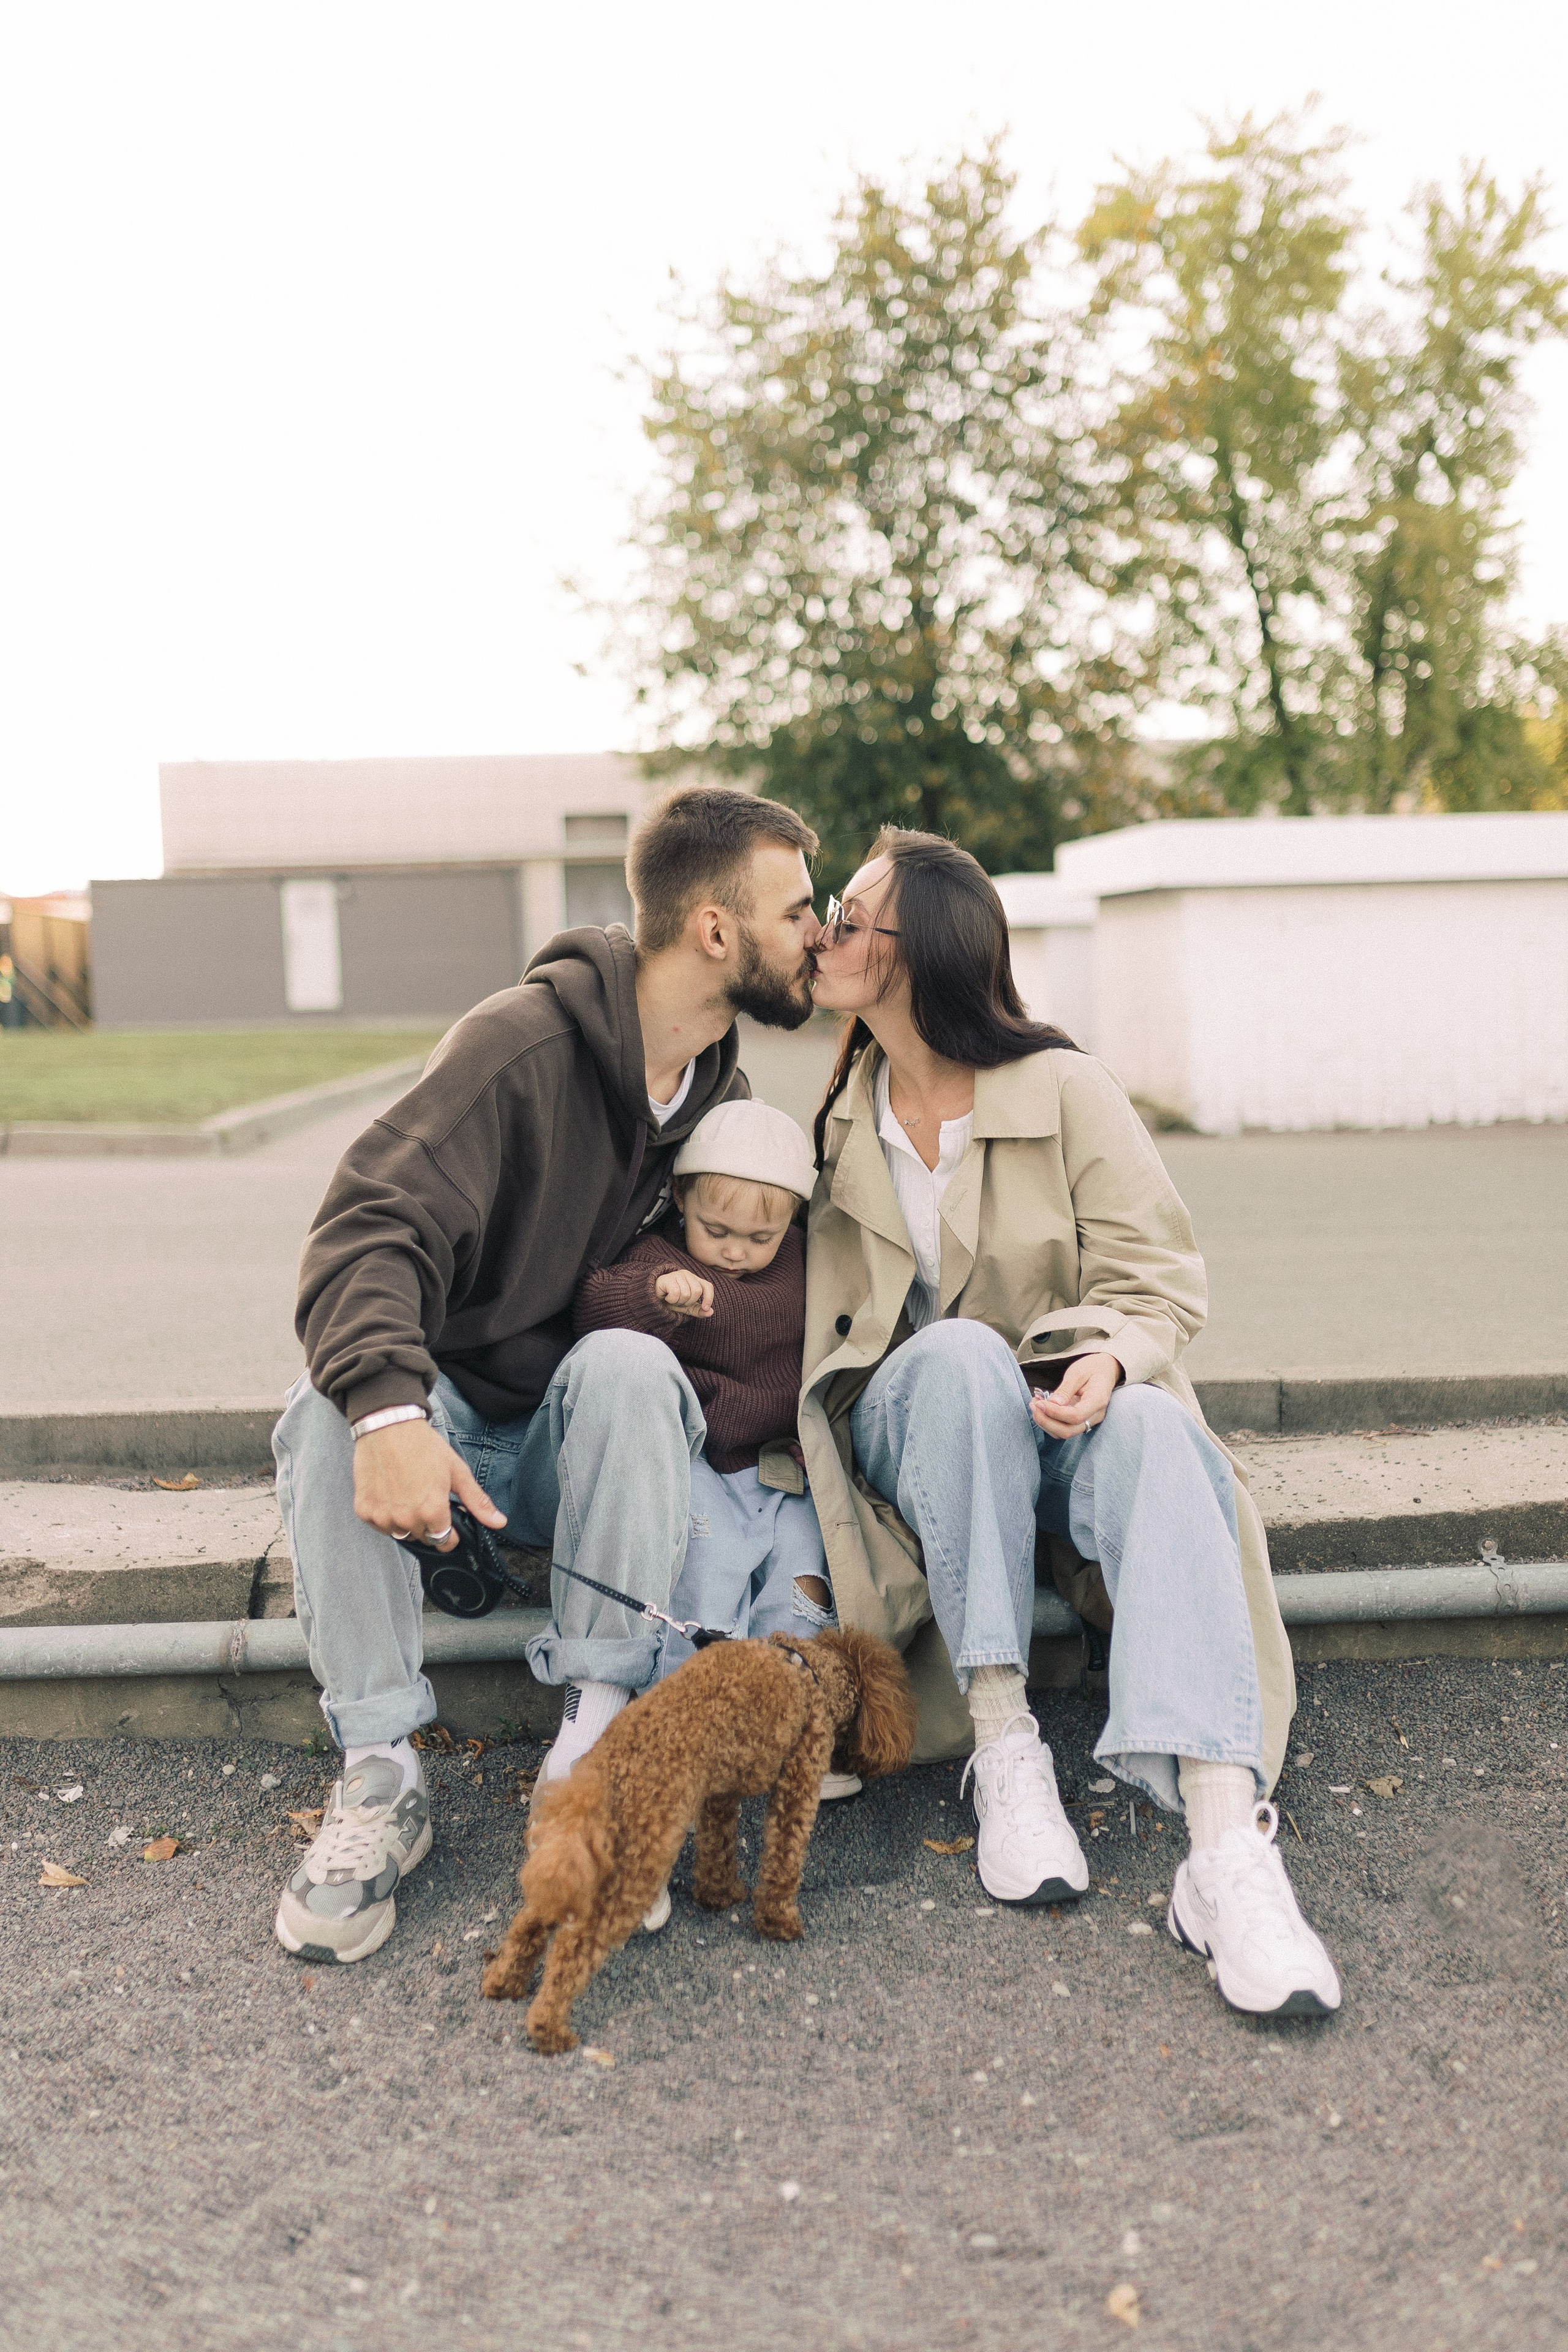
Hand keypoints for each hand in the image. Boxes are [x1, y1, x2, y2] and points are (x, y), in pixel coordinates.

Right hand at [352, 1418, 505, 1550]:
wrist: (389, 1427)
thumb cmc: (424, 1447)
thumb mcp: (457, 1471)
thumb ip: (477, 1501)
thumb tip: (499, 1522)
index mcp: (432, 1511)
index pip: (444, 1542)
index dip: (449, 1533)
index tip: (447, 1521)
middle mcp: (406, 1519)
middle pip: (423, 1537)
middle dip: (428, 1525)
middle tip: (426, 1499)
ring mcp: (383, 1516)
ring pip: (400, 1534)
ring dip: (406, 1522)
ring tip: (408, 1496)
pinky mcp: (364, 1510)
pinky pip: (379, 1525)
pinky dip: (385, 1516)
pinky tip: (391, 1495)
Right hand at [654, 1269, 715, 1317]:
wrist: (652, 1298)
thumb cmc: (671, 1301)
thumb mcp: (687, 1307)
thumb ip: (699, 1310)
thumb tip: (711, 1312)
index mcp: (694, 1280)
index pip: (707, 1286)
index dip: (709, 1298)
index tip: (705, 1308)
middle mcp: (687, 1274)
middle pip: (697, 1292)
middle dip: (688, 1302)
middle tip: (679, 1302)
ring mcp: (677, 1275)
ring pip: (686, 1294)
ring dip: (679, 1302)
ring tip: (672, 1299)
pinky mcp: (668, 1278)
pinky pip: (676, 1293)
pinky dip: (671, 1299)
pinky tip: (666, 1296)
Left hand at [1030, 1351, 1122, 1439]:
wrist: (1105, 1369)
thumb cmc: (1092, 1368)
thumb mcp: (1078, 1372)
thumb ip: (1066, 1389)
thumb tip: (1052, 1404)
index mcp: (1097, 1401)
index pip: (1076, 1416)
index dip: (1055, 1413)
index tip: (1040, 1403)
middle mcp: (1095, 1415)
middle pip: (1069, 1431)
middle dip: (1046, 1422)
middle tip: (1034, 1405)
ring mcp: (1089, 1420)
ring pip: (1064, 1432)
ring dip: (1046, 1423)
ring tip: (1035, 1404)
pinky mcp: (1080, 1420)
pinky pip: (1064, 1427)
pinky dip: (1049, 1421)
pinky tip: (1041, 1408)